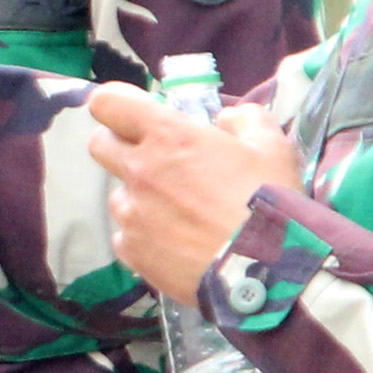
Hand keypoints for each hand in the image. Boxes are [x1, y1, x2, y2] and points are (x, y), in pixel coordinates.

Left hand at [87, 84, 299, 305]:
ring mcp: (131, 213)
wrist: (265, 270)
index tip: (133, 114)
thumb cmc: (269, 200)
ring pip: (118, 193)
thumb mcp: (272, 146)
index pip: (107, 103)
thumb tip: (225, 119)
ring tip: (180, 213)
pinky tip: (177, 242)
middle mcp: (139, 170)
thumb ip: (245, 120)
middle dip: (120, 144)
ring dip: (140, 196)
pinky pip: (126, 234)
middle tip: (156, 158)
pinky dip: (145, 234)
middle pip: (99, 144)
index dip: (116, 105)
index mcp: (168, 136)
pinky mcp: (131, 251)